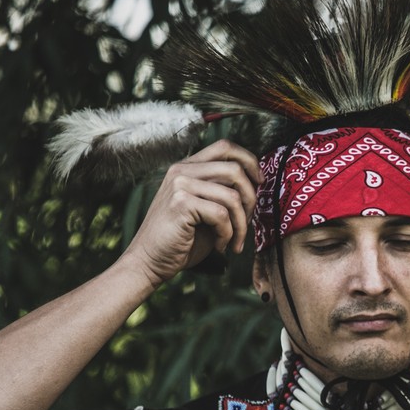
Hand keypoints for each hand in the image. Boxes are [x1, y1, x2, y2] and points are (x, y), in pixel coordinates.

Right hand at [121, 139, 261, 287]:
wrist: (150, 262)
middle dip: (251, 199)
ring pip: (232, 196)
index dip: (249, 161)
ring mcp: (180, 185)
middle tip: (248, 222)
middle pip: (235, 169)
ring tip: (234, 241)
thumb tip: (257, 184)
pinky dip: (228, 234)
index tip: (260, 184)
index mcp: (188, 167)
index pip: (225, 148)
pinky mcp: (180, 204)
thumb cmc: (182, 240)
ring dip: (241, 224)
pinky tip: (221, 246)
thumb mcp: (206, 210)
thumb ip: (224, 193)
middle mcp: (182, 171)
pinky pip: (221, 215)